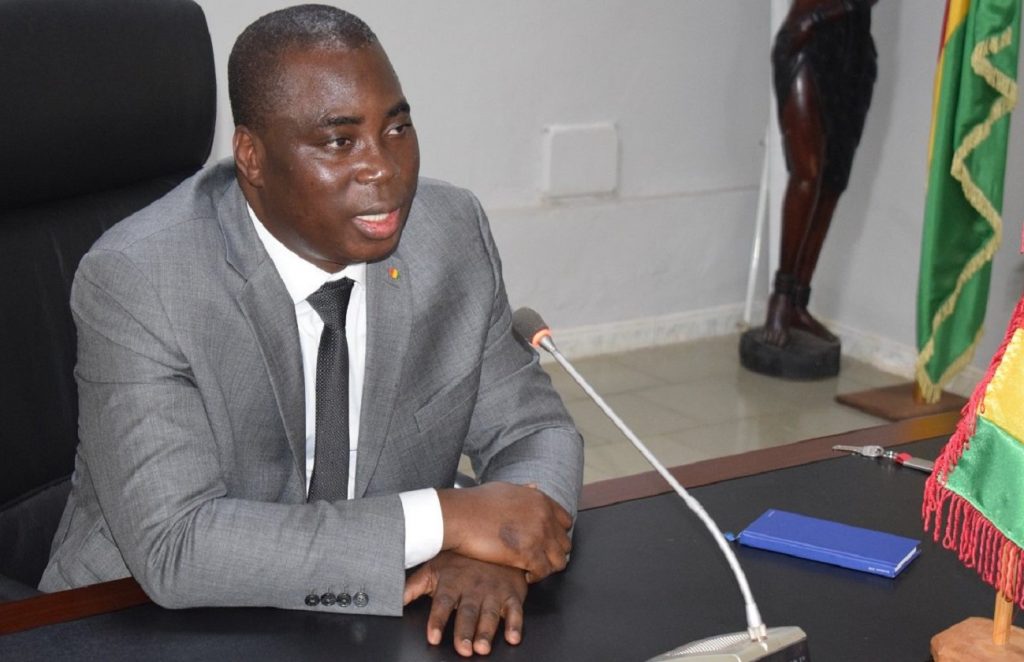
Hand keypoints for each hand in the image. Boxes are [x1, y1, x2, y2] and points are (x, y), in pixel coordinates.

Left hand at [404, 552, 527, 656]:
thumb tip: (394, 599)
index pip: (443, 603)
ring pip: (490, 614)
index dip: (437, 620)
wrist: (494, 542)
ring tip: (482, 647)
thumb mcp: (434, 568)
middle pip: (468, 612)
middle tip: (463, 649)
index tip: (434, 636)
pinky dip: (515, 624)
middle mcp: (473, 588)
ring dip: (487, 631)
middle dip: (465, 631)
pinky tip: (513, 636)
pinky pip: (516, 610)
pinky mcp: (512, 594)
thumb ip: (414, 586)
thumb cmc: (461, 560)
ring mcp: (493, 591)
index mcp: (452, 582)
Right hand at [437, 482, 571, 581]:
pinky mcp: (528, 554)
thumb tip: (535, 487)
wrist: (460, 516)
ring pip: (559, 561)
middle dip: (552, 552)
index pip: (565, 522)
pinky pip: (544, 572)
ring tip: (532, 569)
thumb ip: (525, 491)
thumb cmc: (476, 503)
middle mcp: (545, 517)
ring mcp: (539, 536)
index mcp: (541, 500)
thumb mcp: (506, 489)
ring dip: (547, 567)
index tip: (544, 542)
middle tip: (537, 558)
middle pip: (565, 544)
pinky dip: (535, 576)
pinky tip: (524, 574)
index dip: (555, 534)